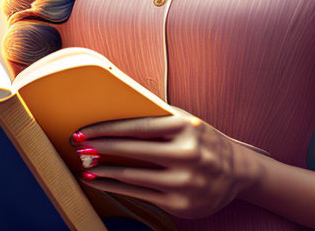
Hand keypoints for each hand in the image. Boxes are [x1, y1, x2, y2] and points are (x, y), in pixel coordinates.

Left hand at [69, 106, 256, 218]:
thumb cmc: (203, 141)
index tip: (84, 130)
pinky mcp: (180, 203)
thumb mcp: (187, 122)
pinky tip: (101, 182)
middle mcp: (186, 153)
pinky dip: (116, 187)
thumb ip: (159, 118)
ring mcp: (184, 181)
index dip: (106, 129)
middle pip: (131, 150)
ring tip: (84, 166)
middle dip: (99, 148)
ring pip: (132, 176)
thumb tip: (118, 110)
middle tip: (77, 145)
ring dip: (103, 171)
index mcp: (185, 127)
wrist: (237, 172)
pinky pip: (140, 194)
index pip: (137, 126)